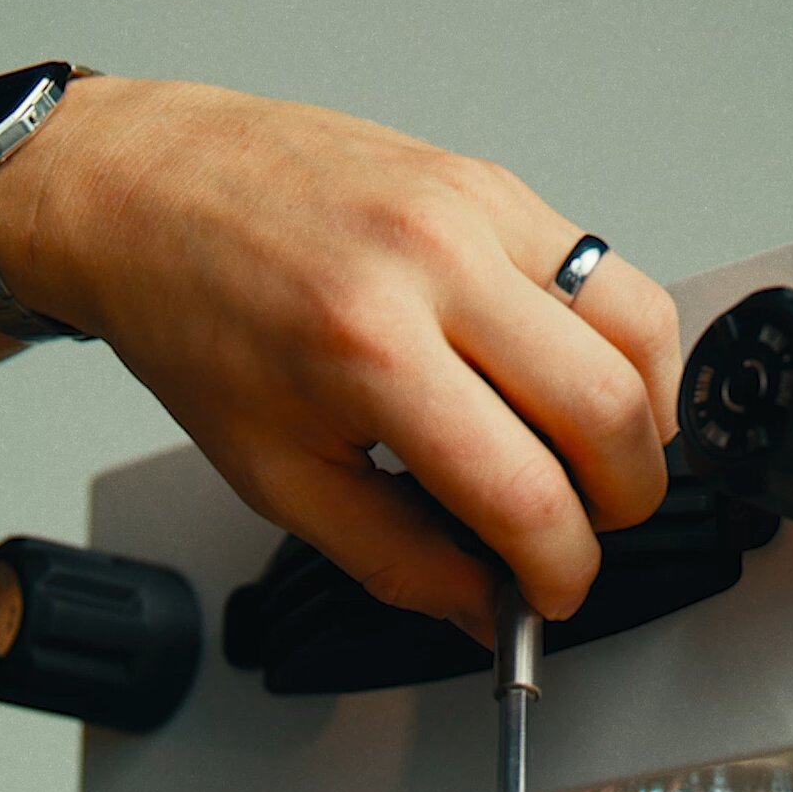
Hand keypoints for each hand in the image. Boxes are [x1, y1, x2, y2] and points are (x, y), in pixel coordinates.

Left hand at [0, 76, 681, 644]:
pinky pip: (611, 272)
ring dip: (642, 421)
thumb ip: (397, 560)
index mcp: (367, 350)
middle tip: (579, 534)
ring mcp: (476, 208)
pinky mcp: (495, 182)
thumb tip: (487, 609)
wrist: (150, 187)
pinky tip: (571, 382)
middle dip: (621, 506)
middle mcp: (435, 264)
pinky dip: (619, 346)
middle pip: (609, 413)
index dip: (561, 570)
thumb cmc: (195, 317)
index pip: (526, 493)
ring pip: (640, 332)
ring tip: (591, 462)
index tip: (552, 593)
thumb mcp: (275, 476)